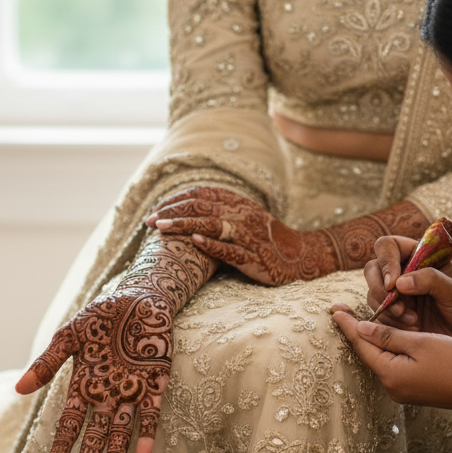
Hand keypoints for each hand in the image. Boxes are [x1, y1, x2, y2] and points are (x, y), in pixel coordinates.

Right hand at [16, 288, 172, 452]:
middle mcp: (107, 394)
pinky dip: (147, 434)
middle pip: (96, 433)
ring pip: (123, 430)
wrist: (140, 296)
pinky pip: (151, 414)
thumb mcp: (70, 335)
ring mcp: (132, 391)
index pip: (70, 423)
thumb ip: (48, 362)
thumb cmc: (102, 315)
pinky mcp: (156, 384)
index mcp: (84, 385)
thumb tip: (18, 389)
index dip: (62, 448)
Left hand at [149, 186, 336, 284]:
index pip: (201, 194)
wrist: (301, 256)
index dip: (176, 200)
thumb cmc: (266, 238)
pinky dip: (212, 244)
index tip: (155, 209)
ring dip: (185, 224)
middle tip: (149, 221)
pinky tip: (195, 241)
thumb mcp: (244, 217)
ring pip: (213, 225)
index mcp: (238, 203)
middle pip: (202, 207)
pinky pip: (231, 250)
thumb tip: (186, 210)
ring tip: (162, 228)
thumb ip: (220, 211)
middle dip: (173, 212)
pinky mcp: (254, 258)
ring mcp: (248, 236)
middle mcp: (242, 215)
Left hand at [331, 315, 451, 416]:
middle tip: (341, 309)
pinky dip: (387, 349)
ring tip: (358, 318)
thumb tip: (360, 328)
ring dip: (373, 339)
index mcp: (389, 373)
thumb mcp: (419, 342)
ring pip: (381, 358)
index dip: (347, 324)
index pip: (361, 344)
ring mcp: (402, 391)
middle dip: (356, 331)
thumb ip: (387, 335)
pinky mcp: (413, 390)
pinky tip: (384, 336)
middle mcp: (391, 386)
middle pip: (368, 352)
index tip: (333, 308)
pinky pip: (393, 365)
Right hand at [338, 234, 451, 351]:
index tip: (394, 283)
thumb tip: (399, 282)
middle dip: (380, 288)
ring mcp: (399, 294)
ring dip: (387, 308)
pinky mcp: (396, 315)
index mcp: (421, 257)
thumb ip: (431, 281)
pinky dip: (390, 322)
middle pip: (374, 269)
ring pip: (374, 293)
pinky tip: (413, 329)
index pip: (390, 246)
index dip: (386, 261)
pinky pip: (380, 314)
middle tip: (398, 307)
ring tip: (413, 322)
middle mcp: (406, 272)